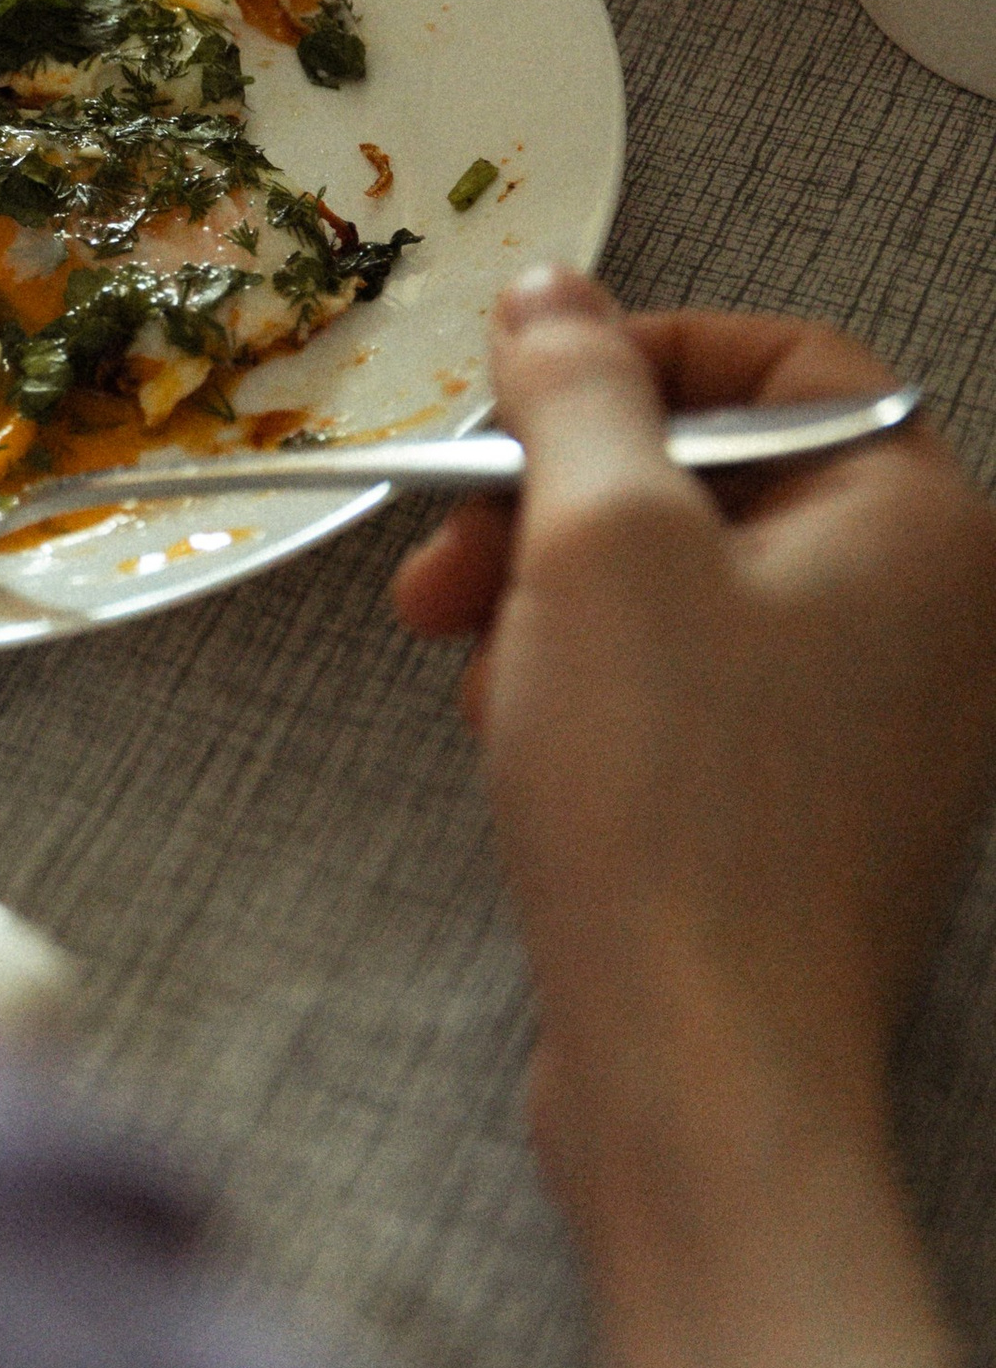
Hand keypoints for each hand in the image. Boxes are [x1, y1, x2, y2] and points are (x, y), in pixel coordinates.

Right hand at [392, 272, 995, 1224]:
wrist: (701, 1075)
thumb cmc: (672, 802)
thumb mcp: (598, 539)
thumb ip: (574, 389)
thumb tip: (552, 293)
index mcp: (923, 523)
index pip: (782, 363)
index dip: (631, 360)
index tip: (510, 404)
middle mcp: (926, 617)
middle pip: (713, 479)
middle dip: (556, 502)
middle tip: (442, 559)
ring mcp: (872, 727)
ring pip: (677, 591)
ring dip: (549, 604)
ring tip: (471, 666)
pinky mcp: (803, 817)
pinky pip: (684, 696)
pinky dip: (585, 695)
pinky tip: (518, 744)